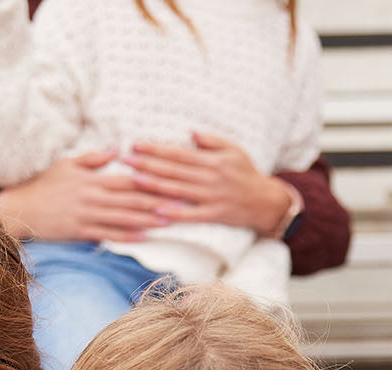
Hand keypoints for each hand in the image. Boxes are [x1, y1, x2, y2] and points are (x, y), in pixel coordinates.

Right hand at [0, 151, 173, 241]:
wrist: (22, 209)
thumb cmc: (45, 185)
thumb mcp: (68, 164)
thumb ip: (95, 158)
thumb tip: (118, 148)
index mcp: (93, 179)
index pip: (128, 178)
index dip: (151, 179)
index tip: (172, 179)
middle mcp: (93, 196)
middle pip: (131, 198)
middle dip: (158, 200)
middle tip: (181, 201)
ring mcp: (88, 215)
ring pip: (124, 217)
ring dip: (148, 219)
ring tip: (170, 220)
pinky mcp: (81, 232)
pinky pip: (109, 234)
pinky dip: (128, 236)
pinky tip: (145, 237)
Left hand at [125, 132, 291, 235]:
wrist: (266, 202)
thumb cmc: (247, 173)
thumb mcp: (234, 150)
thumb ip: (211, 141)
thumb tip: (190, 131)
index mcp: (211, 160)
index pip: (177, 153)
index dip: (156, 149)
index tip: (135, 145)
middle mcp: (209, 177)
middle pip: (173, 170)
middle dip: (147, 164)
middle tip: (124, 160)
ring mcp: (211, 197)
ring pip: (177, 190)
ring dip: (154, 185)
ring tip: (133, 180)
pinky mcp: (214, 215)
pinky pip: (191, 215)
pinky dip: (174, 213)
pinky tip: (157, 211)